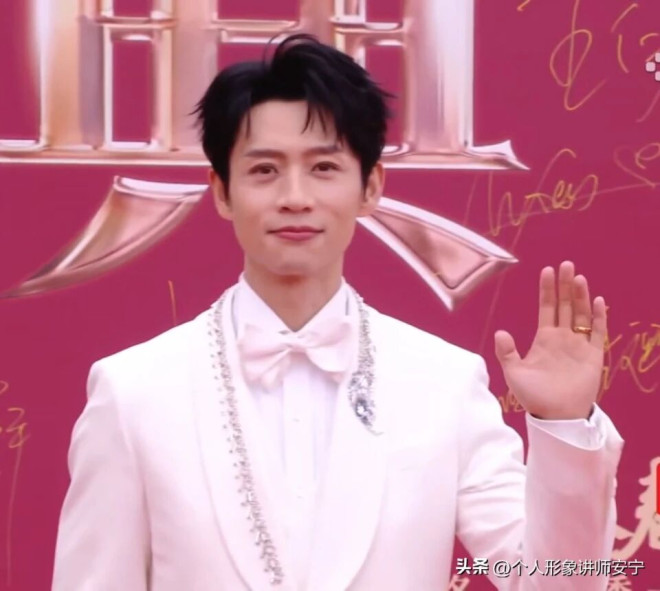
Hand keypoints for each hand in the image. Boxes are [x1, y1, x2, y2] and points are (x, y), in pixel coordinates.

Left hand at [494, 261, 605, 419]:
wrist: (556, 416)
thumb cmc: (534, 396)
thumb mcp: (514, 373)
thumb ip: (507, 352)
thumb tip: (500, 332)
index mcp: (544, 339)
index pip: (546, 308)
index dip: (547, 290)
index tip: (547, 270)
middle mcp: (562, 338)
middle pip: (565, 305)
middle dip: (566, 285)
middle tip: (566, 264)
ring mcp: (579, 345)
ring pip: (581, 314)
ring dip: (580, 296)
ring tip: (578, 277)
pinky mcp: (593, 356)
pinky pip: (597, 332)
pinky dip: (598, 317)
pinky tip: (596, 301)